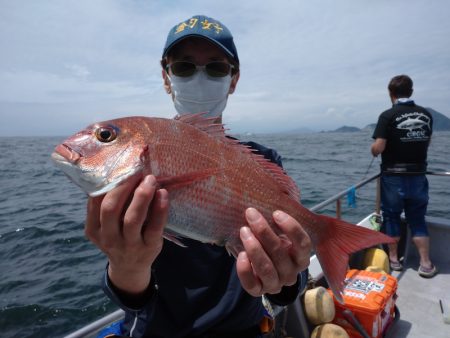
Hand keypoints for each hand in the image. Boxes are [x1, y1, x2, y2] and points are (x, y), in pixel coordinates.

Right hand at [85, 175, 168, 294]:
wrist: (130, 268)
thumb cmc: (119, 236)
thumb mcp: (105, 226)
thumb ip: (106, 205)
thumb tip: (116, 170)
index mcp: (93, 229)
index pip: (95, 202)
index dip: (108, 182)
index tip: (120, 167)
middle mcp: (109, 238)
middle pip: (111, 208)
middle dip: (124, 186)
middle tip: (137, 171)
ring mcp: (129, 245)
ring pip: (133, 218)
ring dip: (142, 195)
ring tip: (150, 180)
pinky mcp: (149, 247)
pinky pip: (155, 226)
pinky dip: (160, 208)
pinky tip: (163, 194)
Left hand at [236, 208, 310, 296]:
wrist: (260, 265)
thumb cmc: (271, 240)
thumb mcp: (279, 230)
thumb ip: (279, 218)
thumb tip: (271, 192)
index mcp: (300, 257)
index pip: (303, 244)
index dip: (291, 227)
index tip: (276, 212)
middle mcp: (291, 273)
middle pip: (280, 253)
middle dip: (264, 231)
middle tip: (250, 213)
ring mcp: (275, 283)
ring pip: (267, 269)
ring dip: (254, 248)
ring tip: (243, 230)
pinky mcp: (259, 291)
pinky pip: (252, 285)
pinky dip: (245, 269)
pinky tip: (240, 254)